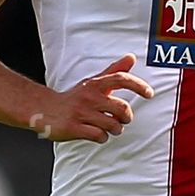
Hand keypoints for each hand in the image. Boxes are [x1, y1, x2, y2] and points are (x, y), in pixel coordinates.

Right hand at [29, 54, 153, 143]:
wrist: (44, 110)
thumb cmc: (74, 98)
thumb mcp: (93, 83)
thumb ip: (113, 71)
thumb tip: (131, 57)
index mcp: (95, 84)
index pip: (121, 79)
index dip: (138, 85)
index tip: (149, 94)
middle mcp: (89, 96)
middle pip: (122, 108)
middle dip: (126, 117)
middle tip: (121, 119)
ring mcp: (81, 113)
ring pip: (113, 125)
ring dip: (115, 130)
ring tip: (109, 128)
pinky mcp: (74, 127)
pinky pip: (99, 136)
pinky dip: (102, 138)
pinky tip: (97, 135)